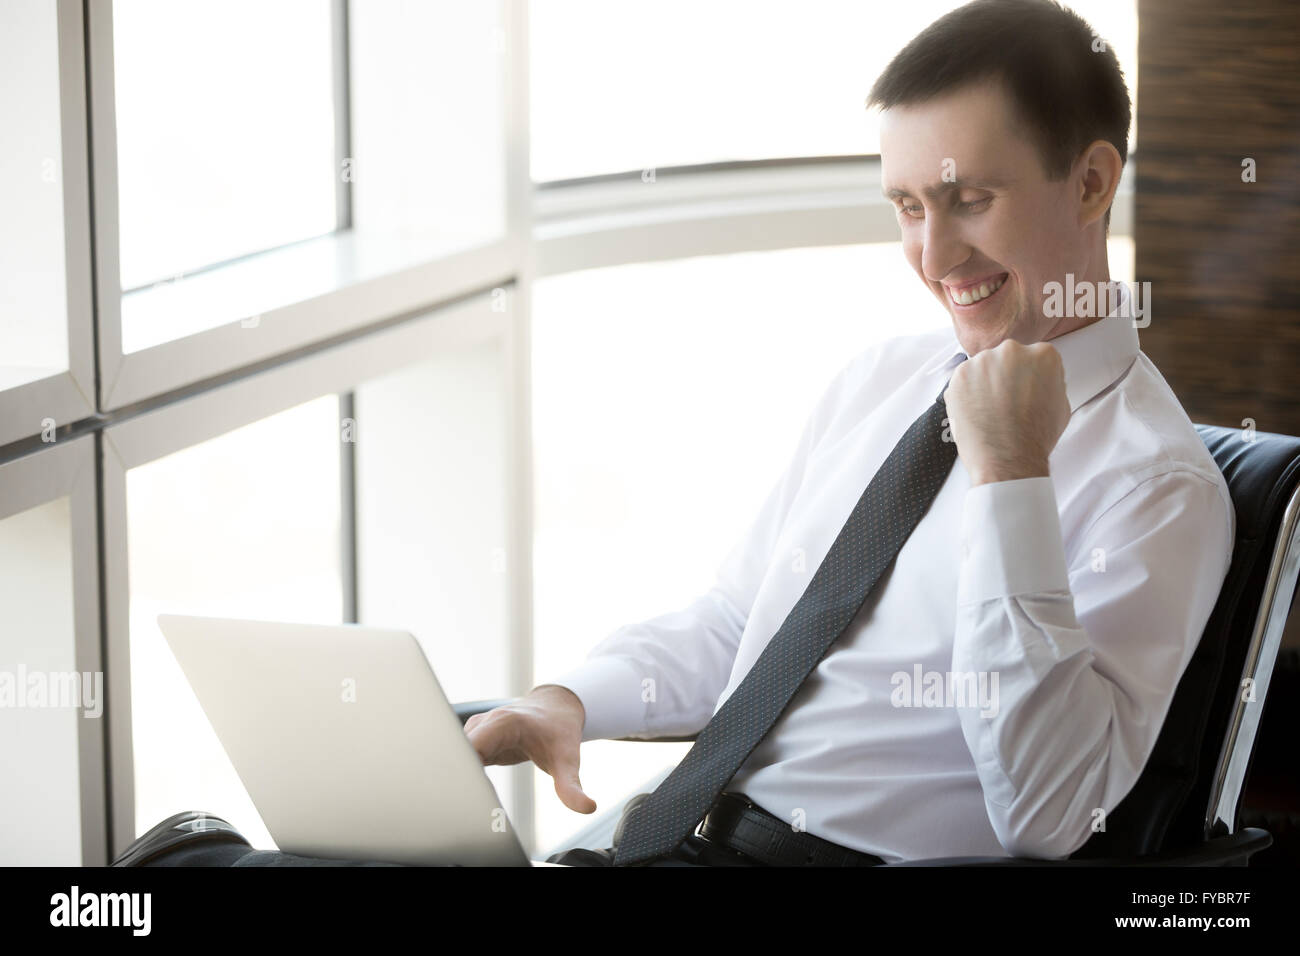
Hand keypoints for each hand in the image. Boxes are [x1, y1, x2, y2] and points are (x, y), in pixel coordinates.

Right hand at [464, 684, 596, 813]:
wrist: (557, 708)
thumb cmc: (560, 732)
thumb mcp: (568, 760)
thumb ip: (572, 787)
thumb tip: (588, 808)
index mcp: (503, 723)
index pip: (470, 746)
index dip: (464, 769)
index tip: (469, 792)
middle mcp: (485, 723)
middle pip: (456, 751)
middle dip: (457, 777)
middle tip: (467, 802)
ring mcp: (477, 729)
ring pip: (455, 754)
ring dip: (459, 776)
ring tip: (468, 798)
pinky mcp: (475, 738)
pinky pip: (461, 756)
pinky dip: (463, 773)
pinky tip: (471, 789)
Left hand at [942, 339, 1069, 485]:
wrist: (1009, 458)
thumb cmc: (1035, 436)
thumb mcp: (1061, 402)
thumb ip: (1049, 381)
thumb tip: (1039, 379)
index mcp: (1043, 354)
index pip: (1033, 357)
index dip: (1027, 377)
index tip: (1023, 389)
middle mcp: (1012, 351)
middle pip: (1006, 358)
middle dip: (1005, 377)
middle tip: (1006, 401)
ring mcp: (983, 361)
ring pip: (982, 368)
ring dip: (984, 384)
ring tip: (990, 410)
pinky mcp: (960, 375)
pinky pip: (963, 379)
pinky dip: (966, 393)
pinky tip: (976, 411)